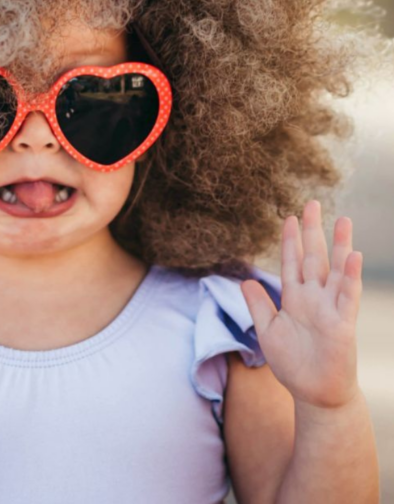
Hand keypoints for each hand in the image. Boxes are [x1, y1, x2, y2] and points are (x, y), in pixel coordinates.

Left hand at [241, 199, 361, 409]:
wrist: (314, 395)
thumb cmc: (293, 365)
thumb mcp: (267, 331)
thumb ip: (258, 305)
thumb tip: (244, 279)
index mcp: (295, 298)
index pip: (292, 262)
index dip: (291, 240)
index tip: (289, 217)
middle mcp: (314, 298)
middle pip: (314, 257)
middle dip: (313, 231)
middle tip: (312, 203)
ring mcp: (330, 308)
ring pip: (335, 270)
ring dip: (339, 245)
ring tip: (342, 220)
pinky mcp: (343, 323)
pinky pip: (348, 296)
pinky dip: (351, 276)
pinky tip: (354, 256)